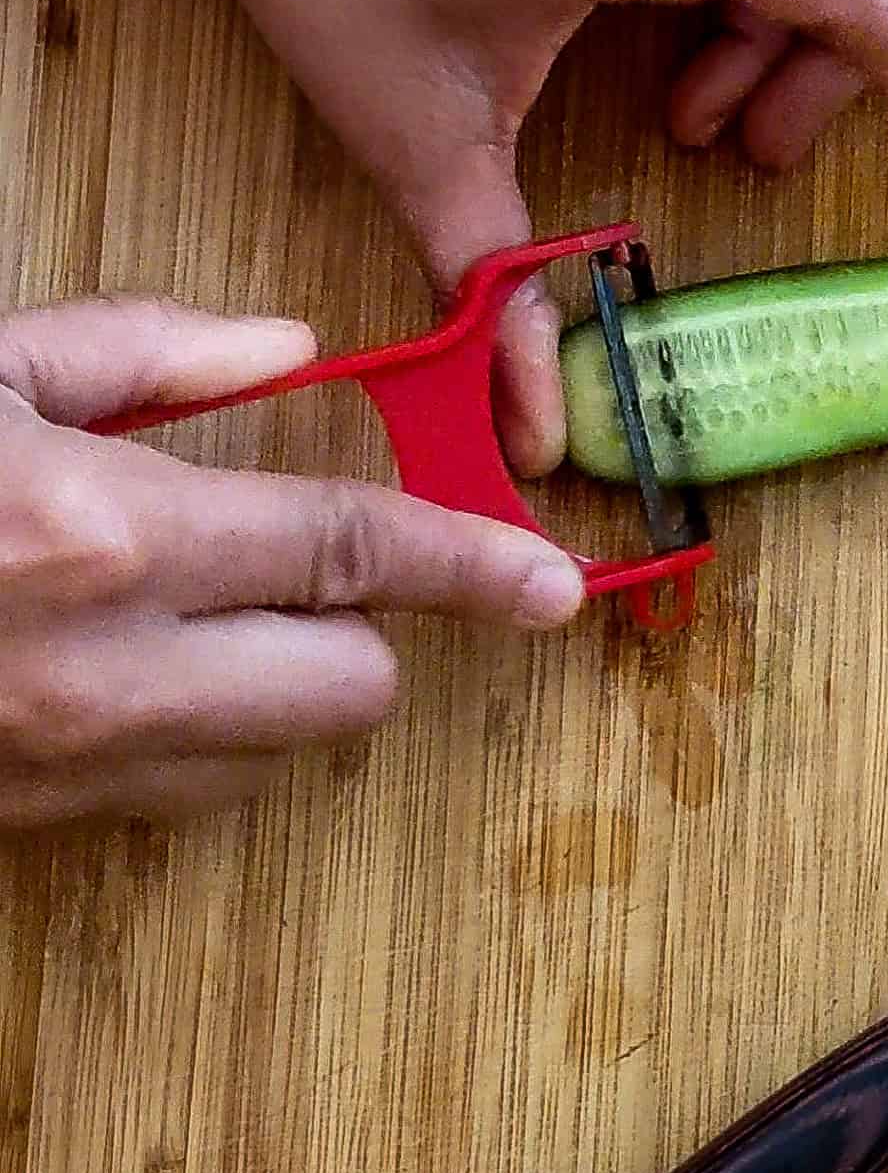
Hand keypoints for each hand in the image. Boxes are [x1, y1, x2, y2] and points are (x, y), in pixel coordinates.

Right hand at [0, 297, 585, 827]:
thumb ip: (141, 351)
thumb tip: (284, 350)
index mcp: (114, 537)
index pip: (355, 549)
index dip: (474, 562)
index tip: (552, 583)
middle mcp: (115, 674)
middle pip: (354, 684)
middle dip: (357, 624)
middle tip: (271, 563)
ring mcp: (73, 767)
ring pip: (278, 756)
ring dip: (274, 685)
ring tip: (178, 612)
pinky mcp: (38, 822)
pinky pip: (183, 794)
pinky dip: (197, 737)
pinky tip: (124, 670)